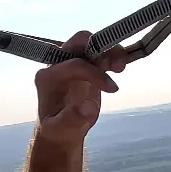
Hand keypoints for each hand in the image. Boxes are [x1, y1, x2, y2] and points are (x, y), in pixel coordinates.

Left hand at [33, 31, 128, 145]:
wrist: (62, 129)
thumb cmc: (58, 129)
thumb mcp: (61, 129)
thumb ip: (72, 118)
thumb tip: (88, 106)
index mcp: (48, 77)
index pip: (74, 64)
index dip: (95, 73)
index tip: (112, 89)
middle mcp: (58, 65)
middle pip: (78, 42)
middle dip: (100, 47)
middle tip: (118, 64)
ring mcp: (72, 63)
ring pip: (92, 44)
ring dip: (110, 50)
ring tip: (121, 66)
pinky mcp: (85, 66)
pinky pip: (99, 53)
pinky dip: (112, 55)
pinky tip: (120, 66)